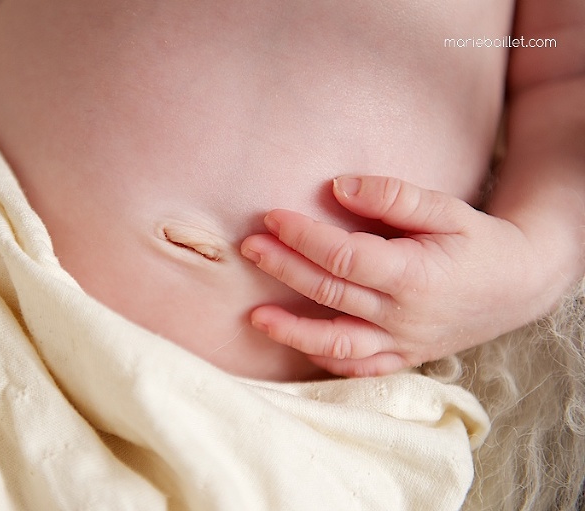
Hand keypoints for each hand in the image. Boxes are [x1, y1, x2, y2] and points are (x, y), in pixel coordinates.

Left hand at [240, 175, 556, 376]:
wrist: (520, 286)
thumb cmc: (481, 242)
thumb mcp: (447, 209)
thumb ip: (394, 196)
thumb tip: (338, 187)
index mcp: (414, 276)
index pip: (344, 257)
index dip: (304, 237)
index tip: (272, 217)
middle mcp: (404, 316)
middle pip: (330, 293)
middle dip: (284, 269)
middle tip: (250, 247)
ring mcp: (403, 343)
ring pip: (337, 344)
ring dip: (293, 331)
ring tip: (255, 317)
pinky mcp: (405, 357)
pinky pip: (359, 367)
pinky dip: (326, 360)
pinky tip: (299, 345)